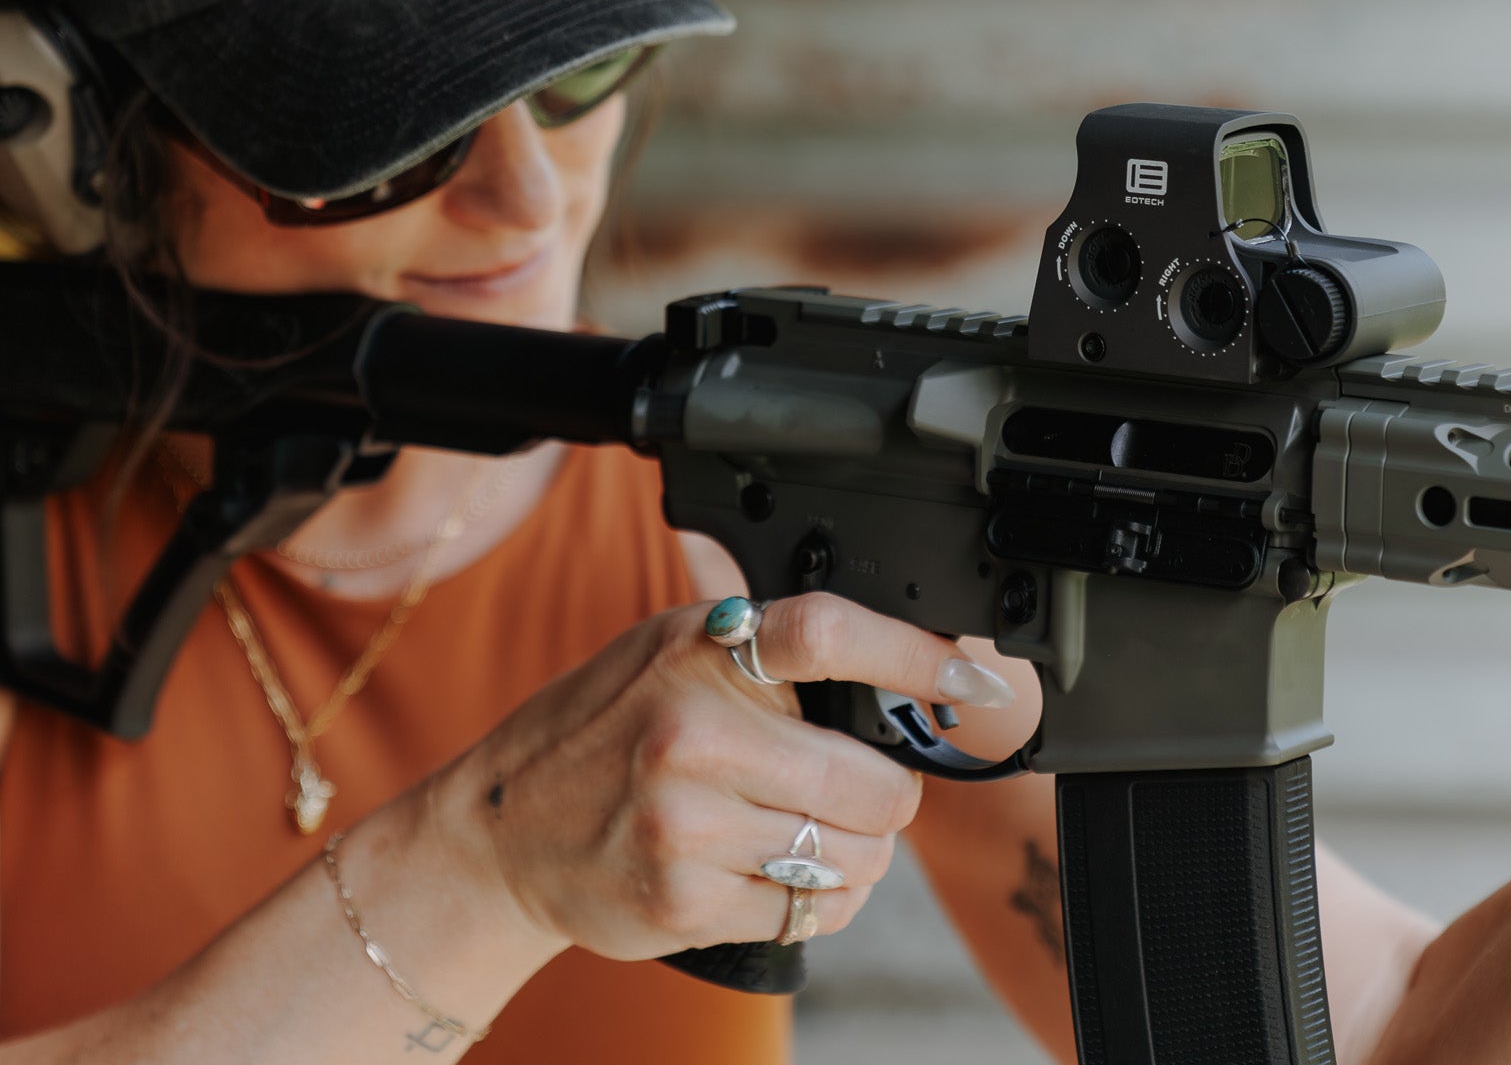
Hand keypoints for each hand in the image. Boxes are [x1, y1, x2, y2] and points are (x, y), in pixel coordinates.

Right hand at [435, 592, 1014, 964]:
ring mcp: (687, 823)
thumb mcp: (669, 647)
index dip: (917, 655)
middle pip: (869, 782)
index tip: (973, 681)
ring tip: (810, 837)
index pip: (830, 632)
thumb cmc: (601, 727)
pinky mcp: (684, 900)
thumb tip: (889, 650)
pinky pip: (809, 914)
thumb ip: (762, 643)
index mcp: (701, 649)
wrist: (500, 827)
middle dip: (885, 798)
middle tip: (860, 793)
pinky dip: (814, 903)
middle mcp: (694, 732)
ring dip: (855, 859)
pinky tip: (774, 875)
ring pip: (851, 859)